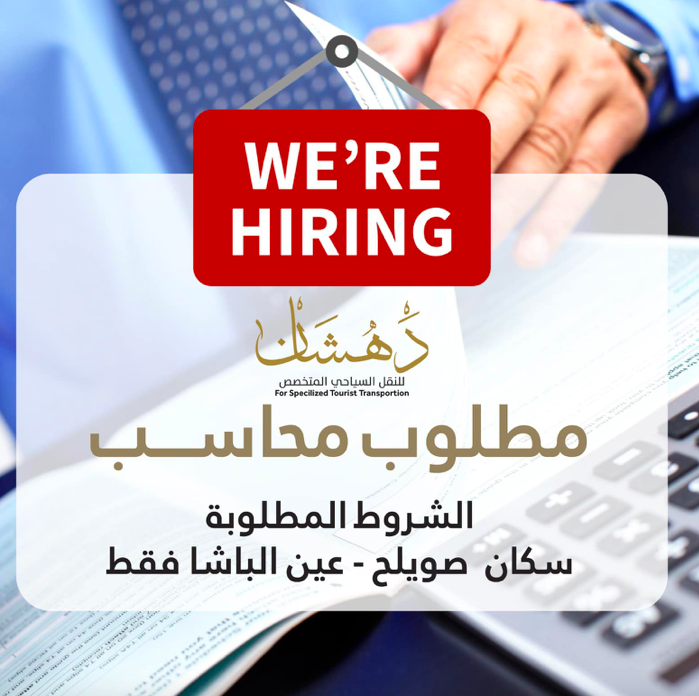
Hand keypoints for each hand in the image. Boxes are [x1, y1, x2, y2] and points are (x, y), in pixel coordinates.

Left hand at [367, 0, 648, 264]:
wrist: (583, 42)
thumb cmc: (497, 51)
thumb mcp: (446, 37)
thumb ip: (400, 58)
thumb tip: (362, 91)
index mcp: (497, 16)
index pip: (467, 62)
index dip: (441, 110)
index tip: (415, 154)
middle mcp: (548, 39)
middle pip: (510, 107)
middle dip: (471, 168)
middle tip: (438, 215)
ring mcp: (589, 77)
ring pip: (546, 146)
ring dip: (506, 204)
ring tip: (471, 247)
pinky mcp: (619, 117)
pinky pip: (588, 173)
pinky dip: (555, 217)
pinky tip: (528, 250)